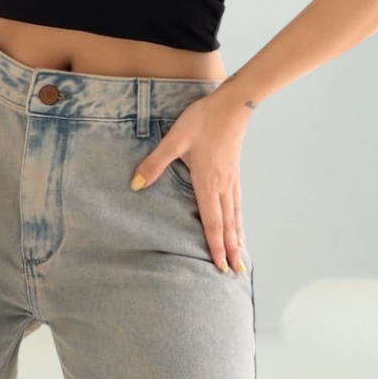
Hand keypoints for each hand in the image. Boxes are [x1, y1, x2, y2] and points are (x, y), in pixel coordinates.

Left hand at [130, 92, 250, 273]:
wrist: (232, 104)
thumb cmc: (203, 120)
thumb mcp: (175, 139)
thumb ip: (156, 162)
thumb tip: (135, 184)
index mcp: (208, 182)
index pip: (212, 222)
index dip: (215, 247)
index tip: (220, 268)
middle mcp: (223, 186)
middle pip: (227, 225)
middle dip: (231, 251)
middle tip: (236, 274)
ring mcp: (231, 179)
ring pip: (235, 216)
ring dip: (237, 238)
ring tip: (241, 257)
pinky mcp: (234, 171)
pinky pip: (238, 203)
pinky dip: (239, 220)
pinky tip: (239, 224)